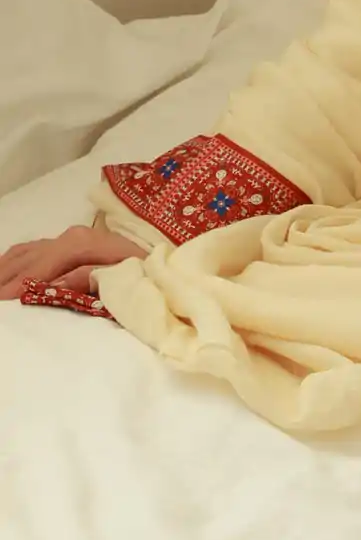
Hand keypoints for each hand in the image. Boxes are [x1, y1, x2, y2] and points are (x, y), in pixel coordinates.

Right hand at [0, 222, 137, 301]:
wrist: (165, 259)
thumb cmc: (147, 272)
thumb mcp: (124, 276)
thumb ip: (89, 279)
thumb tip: (54, 285)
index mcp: (82, 244)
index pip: (41, 265)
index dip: (20, 284)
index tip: (4, 303)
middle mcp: (70, 236)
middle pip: (27, 260)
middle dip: (5, 280)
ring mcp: (66, 238)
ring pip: (23, 254)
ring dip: (4, 271)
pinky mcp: (66, 243)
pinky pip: (28, 250)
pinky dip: (11, 262)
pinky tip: (2, 273)